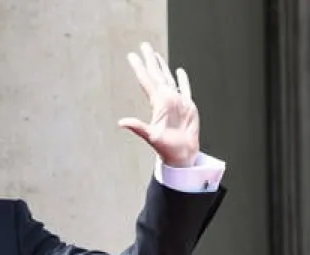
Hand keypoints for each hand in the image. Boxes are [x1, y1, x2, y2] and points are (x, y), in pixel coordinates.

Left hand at [119, 42, 199, 167]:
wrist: (182, 155)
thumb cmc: (166, 148)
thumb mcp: (150, 136)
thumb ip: (137, 127)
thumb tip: (121, 122)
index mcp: (157, 103)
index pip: (146, 80)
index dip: (140, 67)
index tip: (132, 55)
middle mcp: (165, 99)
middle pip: (157, 74)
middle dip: (150, 60)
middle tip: (144, 45)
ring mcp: (177, 101)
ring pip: (169, 79)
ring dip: (163, 67)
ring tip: (156, 55)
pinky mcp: (188, 106)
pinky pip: (186, 89)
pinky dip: (183, 80)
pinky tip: (179, 71)